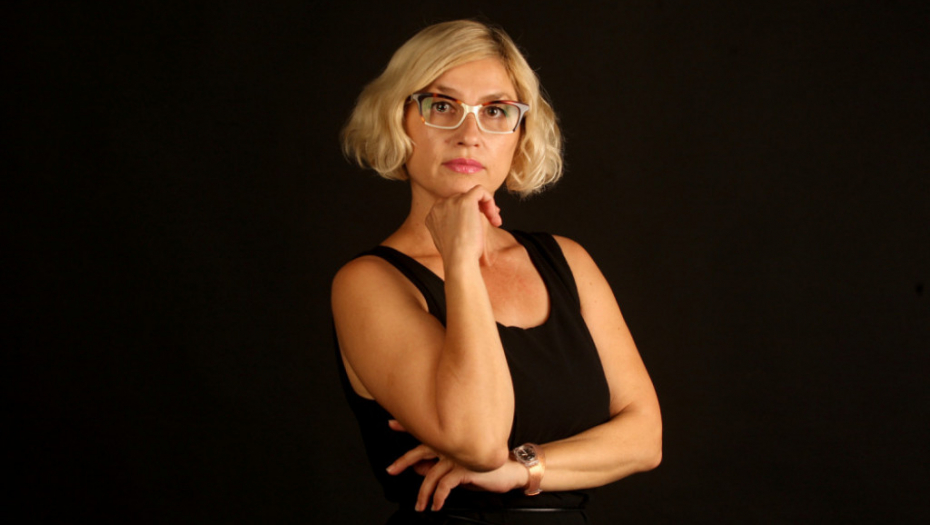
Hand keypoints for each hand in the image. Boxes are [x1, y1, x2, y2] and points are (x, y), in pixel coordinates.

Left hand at [387, 421, 526, 511]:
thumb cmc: (487, 470)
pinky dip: (438, 496)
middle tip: (391, 470)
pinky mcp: (466, 468)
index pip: (427, 433)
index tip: (391, 424)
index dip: (408, 427)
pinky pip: (445, 484)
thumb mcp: (460, 470)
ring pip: (431, 474)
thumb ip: (439, 468)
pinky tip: (437, 505)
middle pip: (422, 450)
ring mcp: (459, 455)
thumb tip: (420, 470)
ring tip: (420, 506)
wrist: (512, 471)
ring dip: (424, 493)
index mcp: (451, 442)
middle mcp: (453, 445)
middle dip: (404, 460)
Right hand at [425, 185, 501, 263]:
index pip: (452, 205)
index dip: (468, 212)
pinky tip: (494, 216)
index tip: (478, 222)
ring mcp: (451, 202)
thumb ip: (454, 226)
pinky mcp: (465, 200)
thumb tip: (469, 220)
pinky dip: (490, 201)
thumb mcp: (450, 239)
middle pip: (462, 198)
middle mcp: (439, 205)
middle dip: (479, 208)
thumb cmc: (458, 256)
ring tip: (495, 221)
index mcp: (433, 215)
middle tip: (491, 220)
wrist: (459, 260)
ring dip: (487, 207)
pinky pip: (480, 190)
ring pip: (473, 195)